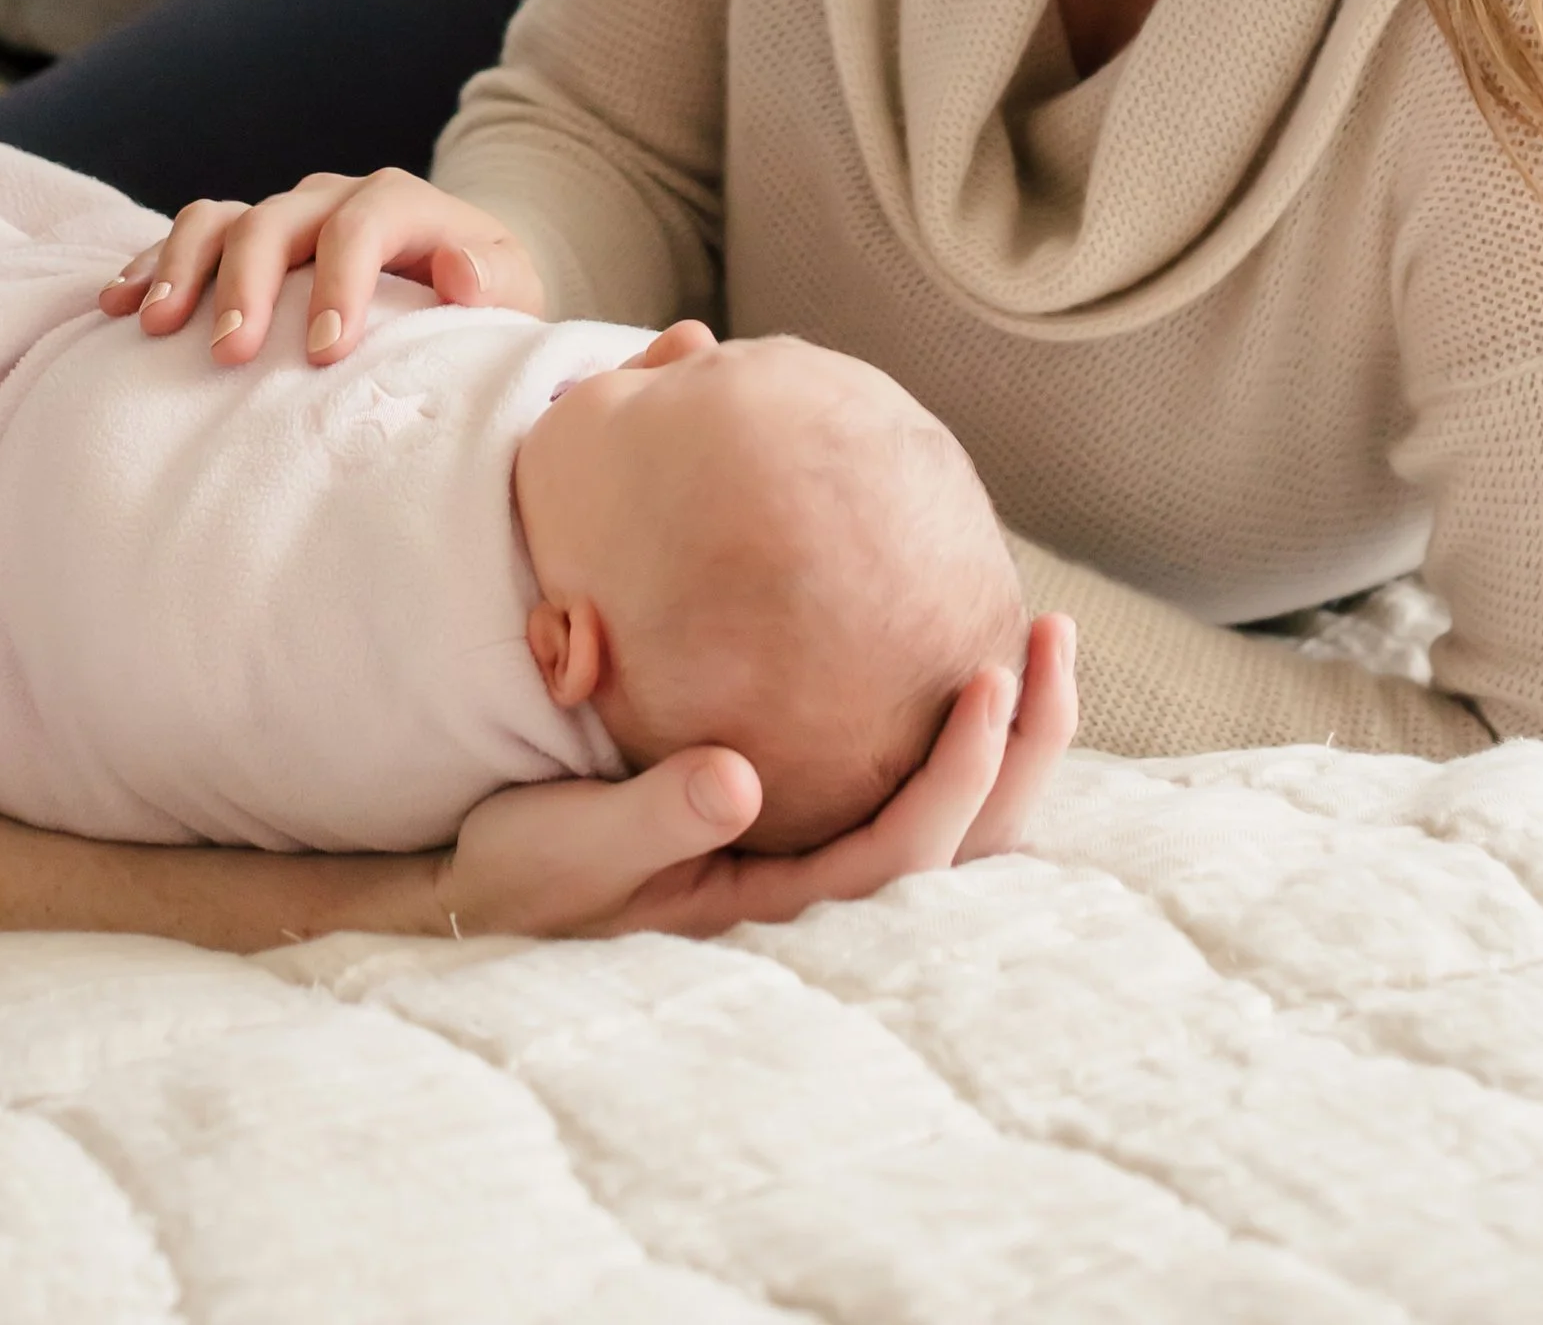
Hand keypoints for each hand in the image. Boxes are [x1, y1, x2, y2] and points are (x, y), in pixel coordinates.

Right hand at [100, 167, 545, 363]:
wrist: (457, 274)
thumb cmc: (484, 300)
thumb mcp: (514, 293)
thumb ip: (496, 282)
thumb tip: (460, 273)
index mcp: (402, 205)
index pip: (367, 223)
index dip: (343, 283)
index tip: (326, 355)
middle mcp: (334, 198)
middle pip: (279, 218)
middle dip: (248, 282)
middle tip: (229, 353)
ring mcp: (285, 215)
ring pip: (222, 217)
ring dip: (182, 266)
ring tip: (153, 325)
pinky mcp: (246, 239)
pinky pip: (189, 234)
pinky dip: (151, 264)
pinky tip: (116, 305)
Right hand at [442, 617, 1076, 940]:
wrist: (489, 899)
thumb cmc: (531, 875)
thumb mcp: (578, 847)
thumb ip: (657, 817)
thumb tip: (738, 778)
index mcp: (775, 909)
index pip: (905, 853)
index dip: (961, 774)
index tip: (989, 681)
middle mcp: (813, 895)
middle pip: (966, 844)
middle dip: (1026, 746)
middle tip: (1053, 633)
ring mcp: (811, 864)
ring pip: (955, 820)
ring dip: (1011, 738)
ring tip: (1041, 636)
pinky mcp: (797, 828)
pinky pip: (904, 786)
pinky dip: (956, 730)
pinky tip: (962, 653)